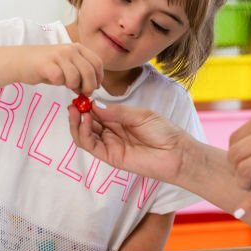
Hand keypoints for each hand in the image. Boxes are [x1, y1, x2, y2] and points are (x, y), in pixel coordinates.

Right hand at [21, 44, 103, 95]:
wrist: (20, 60)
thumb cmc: (46, 65)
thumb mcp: (67, 64)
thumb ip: (80, 72)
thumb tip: (91, 87)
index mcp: (77, 48)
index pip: (97, 63)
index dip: (99, 77)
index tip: (96, 87)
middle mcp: (69, 49)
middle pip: (89, 71)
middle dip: (89, 86)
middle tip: (84, 93)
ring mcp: (58, 56)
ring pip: (76, 77)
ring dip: (74, 86)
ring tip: (67, 86)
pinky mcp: (46, 65)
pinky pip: (60, 78)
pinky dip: (59, 83)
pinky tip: (55, 81)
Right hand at [68, 103, 188, 183]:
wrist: (176, 153)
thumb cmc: (163, 132)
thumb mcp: (140, 115)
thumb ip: (117, 111)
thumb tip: (94, 104)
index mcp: (119, 120)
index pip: (96, 111)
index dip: (86, 103)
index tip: (79, 93)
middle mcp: (112, 132)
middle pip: (87, 123)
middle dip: (78, 112)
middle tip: (73, 101)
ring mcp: (110, 145)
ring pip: (84, 135)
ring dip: (76, 122)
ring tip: (75, 109)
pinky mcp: (110, 157)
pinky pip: (91, 145)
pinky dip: (83, 133)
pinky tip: (85, 120)